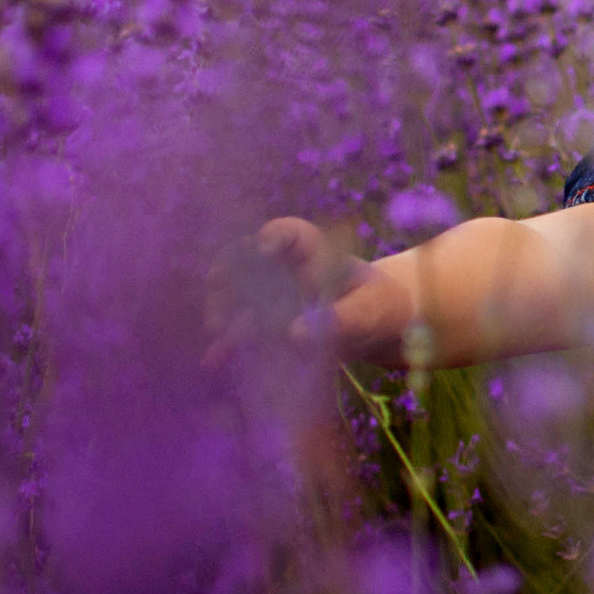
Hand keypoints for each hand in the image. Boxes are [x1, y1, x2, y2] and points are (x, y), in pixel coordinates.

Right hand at [205, 217, 401, 364]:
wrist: (379, 328)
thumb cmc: (379, 305)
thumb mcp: (369, 310)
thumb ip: (340, 320)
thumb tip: (293, 334)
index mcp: (315, 253)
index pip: (289, 233)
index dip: (272, 236)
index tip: (261, 249)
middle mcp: (286, 272)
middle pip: (248, 262)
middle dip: (230, 273)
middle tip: (218, 286)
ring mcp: (273, 299)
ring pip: (238, 298)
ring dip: (223, 310)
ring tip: (217, 329)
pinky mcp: (269, 328)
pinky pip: (244, 333)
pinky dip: (229, 346)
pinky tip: (214, 360)